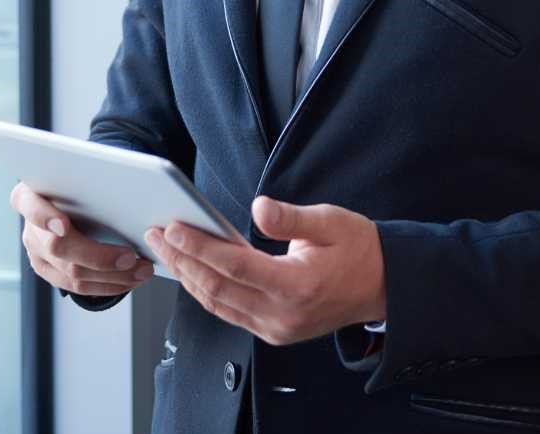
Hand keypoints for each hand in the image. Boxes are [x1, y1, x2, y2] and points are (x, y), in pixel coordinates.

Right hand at [10, 181, 155, 296]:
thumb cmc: (76, 188)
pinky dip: (108, 285)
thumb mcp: (77, 179)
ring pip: (71, 274)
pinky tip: (128, 279)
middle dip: (99, 257)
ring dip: (113, 276)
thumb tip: (126, 192)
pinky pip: (77, 287)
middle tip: (131, 257)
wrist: (65, 202)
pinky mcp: (49, 273)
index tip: (63, 226)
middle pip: (58, 247)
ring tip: (141, 271)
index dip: (44, 217)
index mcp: (29, 197)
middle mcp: (30, 227)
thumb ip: (88, 185)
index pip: (29, 205)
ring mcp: (37, 253)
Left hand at [144, 195, 386, 344]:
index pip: (235, 266)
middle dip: (181, 260)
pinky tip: (189, 270)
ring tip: (164, 249)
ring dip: (187, 277)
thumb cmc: (359, 250)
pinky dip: (204, 290)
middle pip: (217, 288)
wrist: (384, 287)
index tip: (173, 228)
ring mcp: (277, 328)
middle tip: (155, 233)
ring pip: (218, 304)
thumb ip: (291, 218)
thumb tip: (259, 208)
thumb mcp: (332, 221)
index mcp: (298, 286)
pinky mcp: (273, 332)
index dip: (200, 247)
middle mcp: (283, 314)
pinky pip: (229, 312)